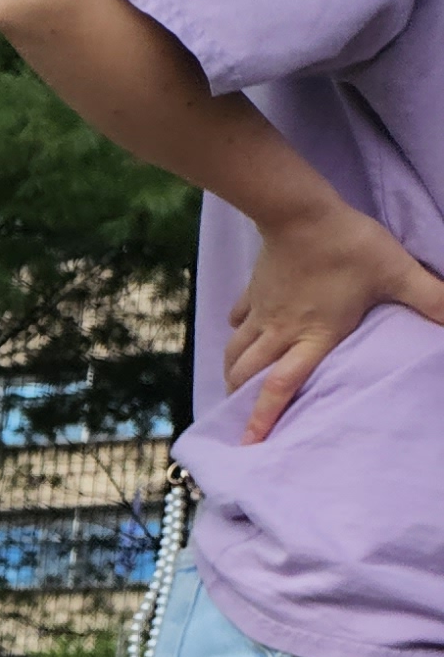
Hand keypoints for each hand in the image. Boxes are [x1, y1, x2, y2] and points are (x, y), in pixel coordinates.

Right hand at [226, 199, 443, 438]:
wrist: (300, 212)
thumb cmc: (349, 245)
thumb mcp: (398, 272)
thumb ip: (430, 298)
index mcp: (313, 336)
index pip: (282, 386)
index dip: (262, 418)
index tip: (248, 444)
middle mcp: (281, 331)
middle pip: (247, 375)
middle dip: (239, 399)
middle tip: (238, 416)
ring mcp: (263, 312)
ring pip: (235, 353)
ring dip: (232, 373)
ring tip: (234, 384)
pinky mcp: (254, 292)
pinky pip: (237, 320)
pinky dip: (236, 332)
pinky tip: (242, 332)